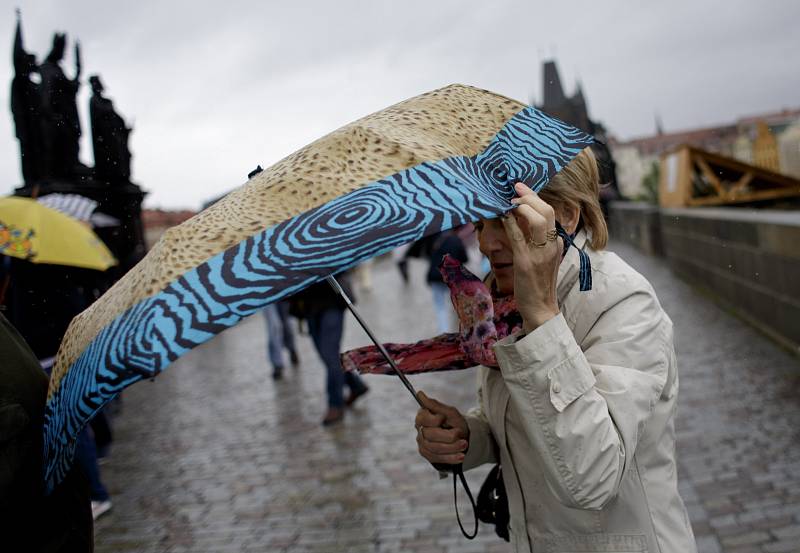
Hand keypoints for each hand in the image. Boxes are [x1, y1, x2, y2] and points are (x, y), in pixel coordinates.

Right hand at [414, 391, 468, 464]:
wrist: (462, 437)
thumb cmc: (454, 422)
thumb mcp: (449, 412)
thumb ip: (435, 405)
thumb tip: (419, 394)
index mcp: (422, 417)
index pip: (422, 419)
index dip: (434, 420)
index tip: (443, 418)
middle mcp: (420, 430)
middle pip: (430, 435)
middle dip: (448, 436)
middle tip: (461, 435)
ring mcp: (423, 444)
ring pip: (435, 448)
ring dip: (452, 448)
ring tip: (464, 445)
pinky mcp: (428, 455)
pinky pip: (438, 458)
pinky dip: (451, 458)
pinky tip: (461, 456)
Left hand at [503, 182, 561, 331]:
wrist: (540, 309)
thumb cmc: (537, 284)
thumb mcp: (542, 259)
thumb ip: (536, 240)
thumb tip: (518, 220)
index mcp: (556, 243)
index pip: (548, 213)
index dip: (534, 198)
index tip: (521, 189)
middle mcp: (551, 245)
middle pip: (546, 211)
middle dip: (529, 196)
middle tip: (514, 188)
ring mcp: (540, 253)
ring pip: (536, 219)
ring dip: (521, 206)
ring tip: (508, 201)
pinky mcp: (526, 262)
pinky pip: (517, 236)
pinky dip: (509, 222)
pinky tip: (502, 215)